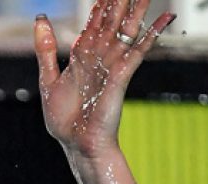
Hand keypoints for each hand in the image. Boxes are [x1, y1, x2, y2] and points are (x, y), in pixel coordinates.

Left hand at [33, 0, 174, 158]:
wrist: (78, 145)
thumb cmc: (65, 120)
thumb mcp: (47, 79)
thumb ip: (46, 50)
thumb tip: (41, 19)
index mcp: (82, 57)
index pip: (94, 23)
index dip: (100, 5)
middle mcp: (100, 57)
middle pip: (113, 21)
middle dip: (119, 1)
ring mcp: (113, 64)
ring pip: (128, 28)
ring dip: (137, 8)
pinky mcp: (122, 75)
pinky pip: (140, 49)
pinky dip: (153, 32)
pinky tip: (166, 16)